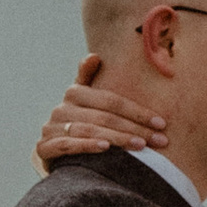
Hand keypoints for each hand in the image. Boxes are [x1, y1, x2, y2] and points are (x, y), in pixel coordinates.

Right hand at [36, 57, 165, 172]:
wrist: (53, 150)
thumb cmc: (80, 122)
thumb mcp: (87, 101)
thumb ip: (90, 78)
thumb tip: (93, 56)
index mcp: (75, 93)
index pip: (111, 100)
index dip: (137, 111)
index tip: (161, 122)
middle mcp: (61, 108)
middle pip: (104, 117)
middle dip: (135, 128)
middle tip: (159, 140)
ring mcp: (51, 128)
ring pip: (89, 130)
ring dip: (117, 138)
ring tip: (140, 145)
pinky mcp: (44, 147)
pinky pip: (67, 145)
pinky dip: (86, 145)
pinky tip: (105, 148)